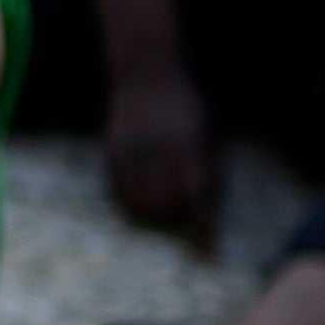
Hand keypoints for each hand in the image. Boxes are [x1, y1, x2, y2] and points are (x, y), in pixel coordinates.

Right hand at [102, 68, 216, 248]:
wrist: (146, 72)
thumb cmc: (189, 104)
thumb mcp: (212, 132)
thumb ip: (213, 170)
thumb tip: (209, 213)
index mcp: (189, 146)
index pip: (199, 197)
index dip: (204, 228)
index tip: (208, 252)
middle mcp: (158, 152)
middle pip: (166, 207)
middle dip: (178, 217)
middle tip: (184, 210)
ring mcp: (131, 152)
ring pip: (140, 205)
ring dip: (154, 213)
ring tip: (162, 204)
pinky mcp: (112, 152)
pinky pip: (118, 193)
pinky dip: (131, 202)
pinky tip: (141, 195)